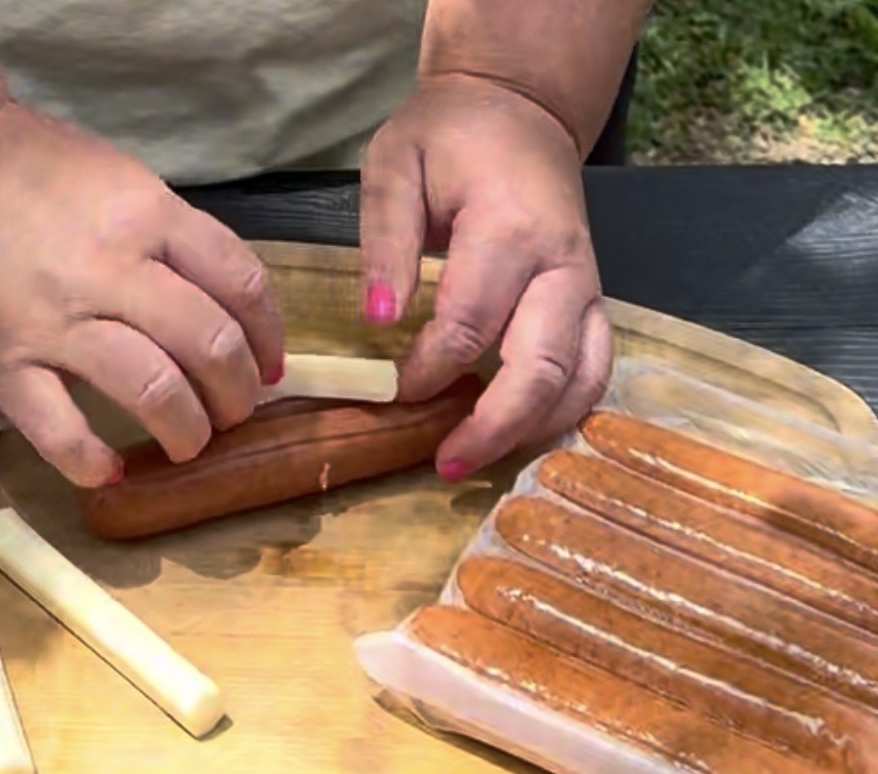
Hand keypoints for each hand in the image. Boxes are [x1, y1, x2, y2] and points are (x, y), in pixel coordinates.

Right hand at [0, 102, 285, 487]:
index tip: (268, 368)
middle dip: (237, 395)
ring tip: (189, 442)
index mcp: (148, 216)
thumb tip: (233, 312)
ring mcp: (54, 320)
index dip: (269, 337)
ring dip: (188, 430)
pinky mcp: (3, 362)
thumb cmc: (38, 173)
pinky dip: (93, 461)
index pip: (240, 283)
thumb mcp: (126, 183)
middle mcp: (109, 268)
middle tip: (232, 413)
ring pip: (152, 389)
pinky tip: (111, 470)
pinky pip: (59, 430)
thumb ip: (176, 240)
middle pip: (208, 344)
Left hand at [360, 74, 612, 481]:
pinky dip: (564, 411)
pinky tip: (519, 437)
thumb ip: (386, 239)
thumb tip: (378, 320)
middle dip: (493, 426)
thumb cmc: (450, 137)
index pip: (471, 325)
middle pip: (540, 367)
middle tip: (445, 465)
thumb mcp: (396, 164)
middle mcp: (563, 267)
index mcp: (510, 229)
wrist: (520, 109)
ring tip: (477, 459)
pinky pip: (594, 370)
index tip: (393, 391)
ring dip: (533, 431)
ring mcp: (588, 289)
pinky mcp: (593, 305)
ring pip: (581, 380)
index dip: (430, 370)